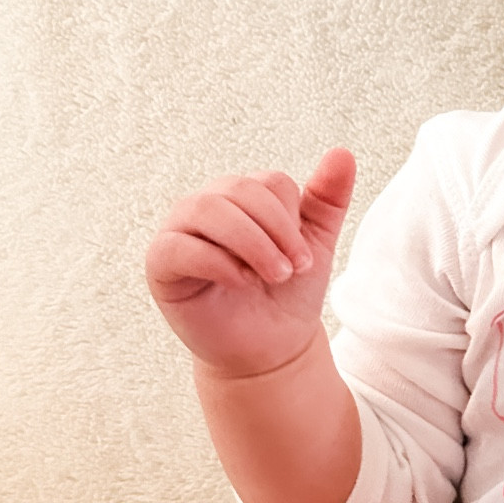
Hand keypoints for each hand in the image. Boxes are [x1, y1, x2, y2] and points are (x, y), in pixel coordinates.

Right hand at [146, 149, 355, 377]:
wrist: (270, 349)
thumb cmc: (287, 294)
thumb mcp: (315, 243)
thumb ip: (327, 198)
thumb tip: (343, 153)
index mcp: (243, 197)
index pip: (267, 182)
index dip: (292, 218)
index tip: (305, 259)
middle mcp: (207, 206)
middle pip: (239, 190)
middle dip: (275, 231)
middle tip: (293, 270)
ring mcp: (179, 231)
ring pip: (207, 210)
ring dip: (250, 244)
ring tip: (273, 276)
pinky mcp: (160, 264)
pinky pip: (178, 247)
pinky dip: (216, 262)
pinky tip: (240, 282)